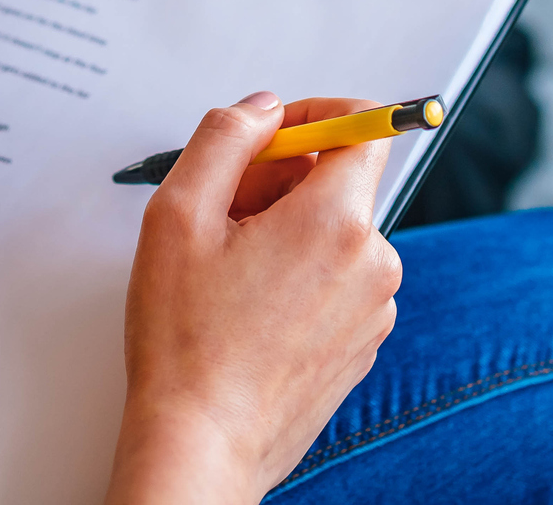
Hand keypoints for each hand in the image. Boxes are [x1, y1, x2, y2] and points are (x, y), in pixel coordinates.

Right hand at [104, 93, 401, 504]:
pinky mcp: (362, 345)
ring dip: (288, 232)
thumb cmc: (186, 342)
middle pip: (340, 184)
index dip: (313, 115)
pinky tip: (249, 308)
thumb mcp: (179, 214)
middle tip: (222, 214)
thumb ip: (225, 138)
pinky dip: (300, 276)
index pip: (363, 127)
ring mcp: (373, 310)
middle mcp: (372, 263)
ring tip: (229, 273)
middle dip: (283, 182)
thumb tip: (262, 109)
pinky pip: (338, 281)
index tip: (272, 134)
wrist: (202, 443)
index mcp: (337, 222)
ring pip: (336, 234)